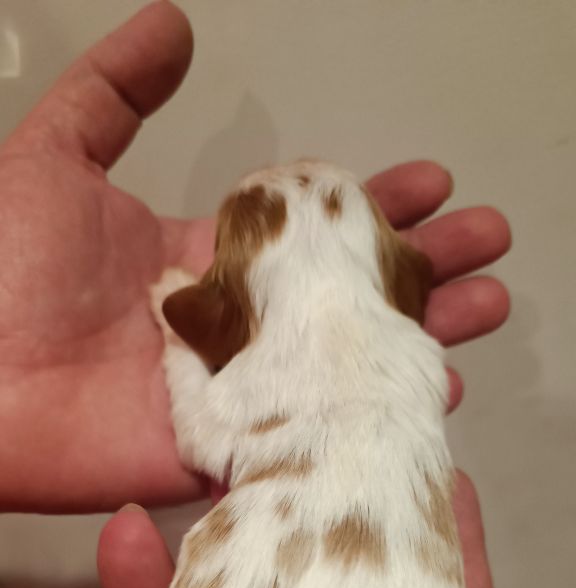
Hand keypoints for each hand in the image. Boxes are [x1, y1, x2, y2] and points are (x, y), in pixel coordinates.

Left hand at [0, 1, 509, 513]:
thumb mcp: (53, 160)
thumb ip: (114, 94)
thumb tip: (172, 26)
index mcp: (203, 261)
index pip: (311, 229)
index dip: (371, 203)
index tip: (428, 181)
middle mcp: (234, 328)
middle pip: (346, 296)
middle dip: (420, 267)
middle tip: (483, 246)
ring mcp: (236, 394)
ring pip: (344, 365)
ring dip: (416, 338)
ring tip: (483, 309)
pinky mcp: (227, 452)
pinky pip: (312, 434)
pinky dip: (370, 414)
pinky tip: (430, 390)